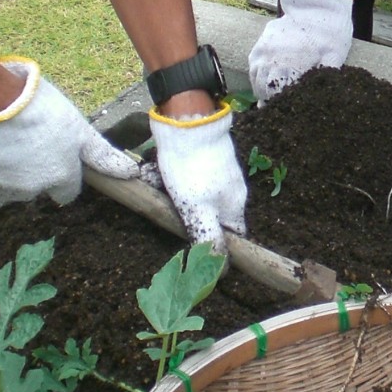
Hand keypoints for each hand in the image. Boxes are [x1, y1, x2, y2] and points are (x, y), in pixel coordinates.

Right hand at [0, 57, 135, 203]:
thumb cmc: (41, 112)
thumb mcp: (79, 129)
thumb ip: (100, 154)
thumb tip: (130, 173)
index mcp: (59, 178)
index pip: (68, 191)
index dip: (67, 171)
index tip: (63, 153)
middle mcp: (32, 188)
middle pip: (40, 184)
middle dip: (40, 166)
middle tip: (39, 135)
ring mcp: (3, 181)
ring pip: (15, 176)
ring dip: (17, 159)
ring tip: (17, 128)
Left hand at [149, 104, 247, 252]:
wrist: (186, 122)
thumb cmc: (193, 170)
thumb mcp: (198, 211)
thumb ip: (209, 239)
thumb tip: (223, 269)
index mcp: (235, 205)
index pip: (233, 237)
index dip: (217, 247)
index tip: (195, 249)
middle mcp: (231, 189)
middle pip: (209, 216)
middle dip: (186, 217)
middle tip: (167, 213)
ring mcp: (219, 171)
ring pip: (194, 196)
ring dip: (173, 197)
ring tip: (157, 185)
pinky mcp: (204, 157)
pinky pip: (186, 178)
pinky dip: (170, 179)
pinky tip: (156, 174)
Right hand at [248, 0, 353, 103]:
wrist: (316, 4)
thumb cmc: (329, 31)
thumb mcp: (335, 56)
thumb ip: (326, 77)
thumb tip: (325, 96)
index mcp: (292, 65)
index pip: (278, 93)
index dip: (279, 104)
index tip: (283, 111)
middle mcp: (273, 58)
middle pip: (263, 87)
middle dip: (269, 98)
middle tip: (276, 107)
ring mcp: (265, 48)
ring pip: (255, 76)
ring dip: (260, 87)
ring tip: (268, 96)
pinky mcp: (262, 41)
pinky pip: (253, 62)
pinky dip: (256, 73)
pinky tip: (262, 79)